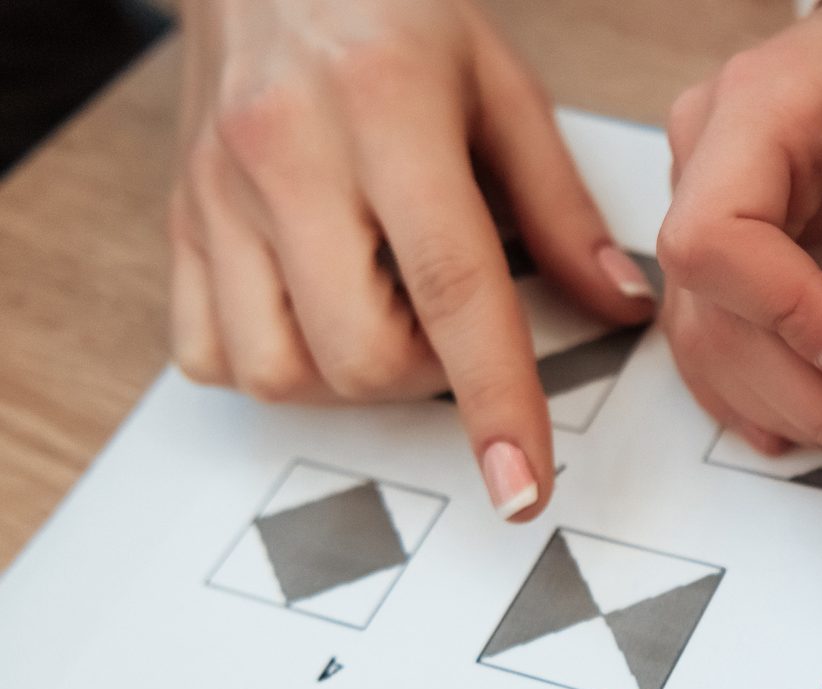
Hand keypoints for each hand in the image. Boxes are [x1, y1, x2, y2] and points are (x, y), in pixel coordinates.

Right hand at [170, 0, 653, 520]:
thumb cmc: (391, 10)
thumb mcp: (502, 84)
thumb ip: (559, 206)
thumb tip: (617, 306)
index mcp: (384, 108)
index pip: (453, 289)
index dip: (496, 400)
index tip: (522, 484)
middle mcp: (285, 153)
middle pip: (358, 354)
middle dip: (427, 379)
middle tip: (454, 327)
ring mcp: (217, 192)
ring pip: (278, 372)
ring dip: (350, 376)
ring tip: (386, 308)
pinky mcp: (179, 220)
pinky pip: (210, 355)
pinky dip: (275, 363)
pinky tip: (318, 309)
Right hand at [657, 0, 821, 474]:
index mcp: (753, 106)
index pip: (717, 236)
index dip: (784, 317)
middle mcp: (711, 158)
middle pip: (711, 309)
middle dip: (800, 391)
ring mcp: (712, 205)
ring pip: (708, 341)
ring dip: (786, 408)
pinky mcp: (734, 249)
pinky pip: (722, 339)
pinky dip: (765, 395)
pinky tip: (813, 425)